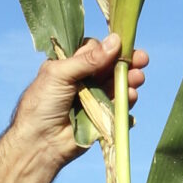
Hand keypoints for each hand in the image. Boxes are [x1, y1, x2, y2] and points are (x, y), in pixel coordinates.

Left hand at [10, 32, 148, 172]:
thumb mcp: (61, 74)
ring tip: (138, 79)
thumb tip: (115, 40)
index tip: (123, 45)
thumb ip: (88, 59)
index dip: (110, 47)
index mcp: (70, 64)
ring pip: (118, 84)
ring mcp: (94, 97)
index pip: (96, 49)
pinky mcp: (102, 116)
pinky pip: (119, 106)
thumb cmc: (42, 104)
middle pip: (111, 66)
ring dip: (130, 80)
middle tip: (142, 59)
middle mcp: (84, 79)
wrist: (40, 142)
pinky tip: (130, 97)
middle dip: (127, 62)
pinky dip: (127, 101)